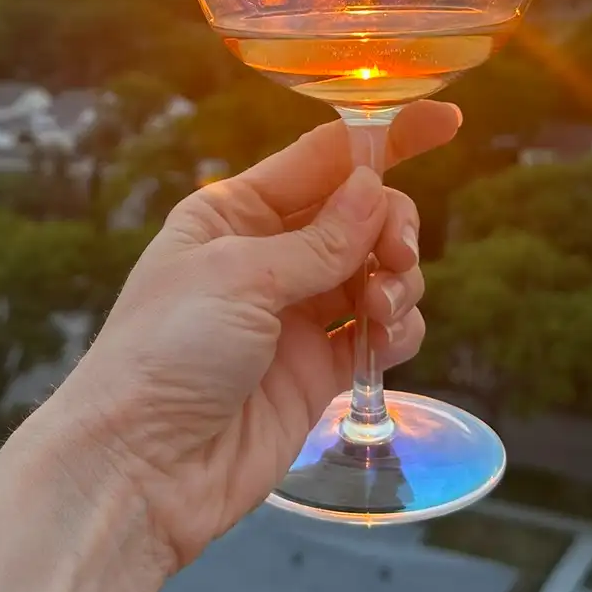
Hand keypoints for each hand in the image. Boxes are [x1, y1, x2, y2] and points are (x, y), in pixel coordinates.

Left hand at [46, 102, 459, 569]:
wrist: (144, 470)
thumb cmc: (165, 354)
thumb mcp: (240, 277)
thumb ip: (320, 239)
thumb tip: (375, 187)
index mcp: (234, 211)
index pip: (323, 157)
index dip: (385, 137)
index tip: (447, 121)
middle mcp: (269, 255)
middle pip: (362, 213)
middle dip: (392, 226)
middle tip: (393, 257)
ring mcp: (297, 313)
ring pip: (380, 271)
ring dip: (398, 282)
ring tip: (380, 313)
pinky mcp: (320, 369)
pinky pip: (382, 331)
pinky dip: (397, 330)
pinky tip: (383, 343)